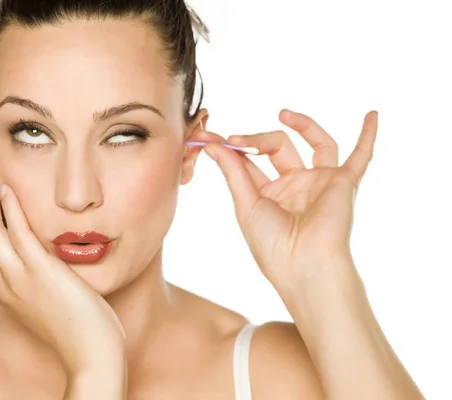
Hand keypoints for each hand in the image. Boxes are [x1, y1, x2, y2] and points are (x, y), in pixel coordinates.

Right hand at [0, 160, 126, 375]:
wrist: (92, 353)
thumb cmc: (81, 328)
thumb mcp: (54, 299)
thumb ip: (45, 278)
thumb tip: (51, 258)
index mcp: (8, 288)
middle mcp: (5, 282)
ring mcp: (19, 278)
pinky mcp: (40, 273)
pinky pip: (17, 233)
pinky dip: (10, 209)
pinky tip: (9, 188)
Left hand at [197, 109, 376, 295]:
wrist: (304, 266)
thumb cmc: (272, 245)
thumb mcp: (246, 204)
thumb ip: (233, 171)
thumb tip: (212, 145)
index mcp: (268, 193)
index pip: (250, 160)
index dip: (231, 146)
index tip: (208, 136)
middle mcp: (295, 185)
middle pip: (278, 146)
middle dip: (256, 140)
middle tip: (236, 140)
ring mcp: (320, 182)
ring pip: (315, 142)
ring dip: (302, 124)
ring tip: (282, 113)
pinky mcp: (344, 183)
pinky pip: (361, 156)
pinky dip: (368, 136)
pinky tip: (372, 115)